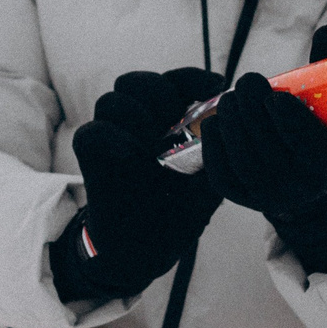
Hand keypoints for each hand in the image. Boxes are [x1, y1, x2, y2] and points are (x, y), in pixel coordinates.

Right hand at [52, 68, 226, 300]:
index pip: (175, 81)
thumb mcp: (211, 181)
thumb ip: (221, 151)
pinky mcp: (93, 159)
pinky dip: (110, 136)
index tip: (215, 86)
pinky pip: (90, 132)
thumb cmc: (179, 212)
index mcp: (167, 123)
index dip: (192, 77)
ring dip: (134, 113)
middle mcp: (138, 125)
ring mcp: (113, 139)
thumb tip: (236, 120)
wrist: (146, 250)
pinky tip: (132, 154)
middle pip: (136, 80)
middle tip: (172, 116)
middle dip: (157, 91)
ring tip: (151, 140)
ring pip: (111, 100)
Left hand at [204, 28, 326, 273]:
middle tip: (248, 82)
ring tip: (232, 97)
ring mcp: (268, 196)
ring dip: (233, 122)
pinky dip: (216, 143)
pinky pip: (221, 171)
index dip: (290, 122)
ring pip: (243, 160)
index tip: (275, 96)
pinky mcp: (241, 197)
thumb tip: (324, 30)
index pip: (310, 149)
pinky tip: (220, 120)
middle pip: (269, 152)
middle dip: (253, 112)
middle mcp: (300, 187)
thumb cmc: (322, 131)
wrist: (308, 178)